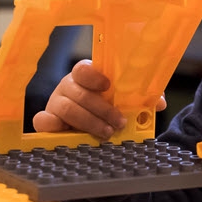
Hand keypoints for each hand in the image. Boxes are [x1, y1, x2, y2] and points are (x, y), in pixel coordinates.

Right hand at [32, 59, 166, 138]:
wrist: (83, 128)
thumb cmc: (103, 108)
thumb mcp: (120, 101)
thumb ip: (138, 98)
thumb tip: (159, 102)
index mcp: (85, 77)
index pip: (83, 69)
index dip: (93, 76)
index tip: (107, 86)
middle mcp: (68, 87)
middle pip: (80, 93)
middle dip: (102, 109)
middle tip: (119, 122)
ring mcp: (55, 103)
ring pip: (67, 109)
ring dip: (89, 121)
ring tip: (108, 132)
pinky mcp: (47, 122)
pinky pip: (42, 121)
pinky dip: (52, 126)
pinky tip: (66, 132)